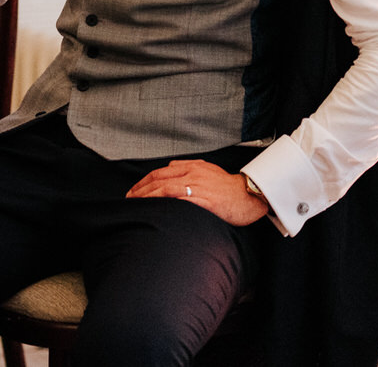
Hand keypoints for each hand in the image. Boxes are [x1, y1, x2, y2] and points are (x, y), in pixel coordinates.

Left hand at [126, 159, 269, 226]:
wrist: (249, 195)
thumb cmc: (229, 187)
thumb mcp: (208, 171)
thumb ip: (189, 168)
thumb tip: (171, 168)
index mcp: (193, 167)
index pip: (161, 171)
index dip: (144, 181)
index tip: (133, 192)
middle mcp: (193, 174)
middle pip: (159, 179)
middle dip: (140, 190)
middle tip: (128, 200)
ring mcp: (198, 186)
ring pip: (166, 188)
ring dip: (148, 197)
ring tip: (136, 206)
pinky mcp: (204, 200)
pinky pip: (180, 201)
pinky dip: (165, 204)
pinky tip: (155, 211)